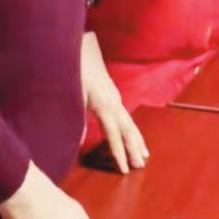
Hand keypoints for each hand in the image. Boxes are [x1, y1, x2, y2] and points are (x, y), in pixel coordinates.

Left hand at [81, 34, 147, 174]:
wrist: (81, 49)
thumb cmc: (76, 71)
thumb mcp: (74, 95)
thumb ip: (77, 120)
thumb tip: (79, 142)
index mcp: (105, 106)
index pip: (114, 135)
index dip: (119, 153)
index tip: (125, 169)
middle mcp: (115, 103)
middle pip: (128, 130)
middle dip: (134, 149)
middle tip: (141, 166)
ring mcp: (116, 99)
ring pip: (130, 123)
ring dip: (137, 140)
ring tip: (145, 156)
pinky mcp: (113, 95)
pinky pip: (126, 117)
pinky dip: (132, 130)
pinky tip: (133, 136)